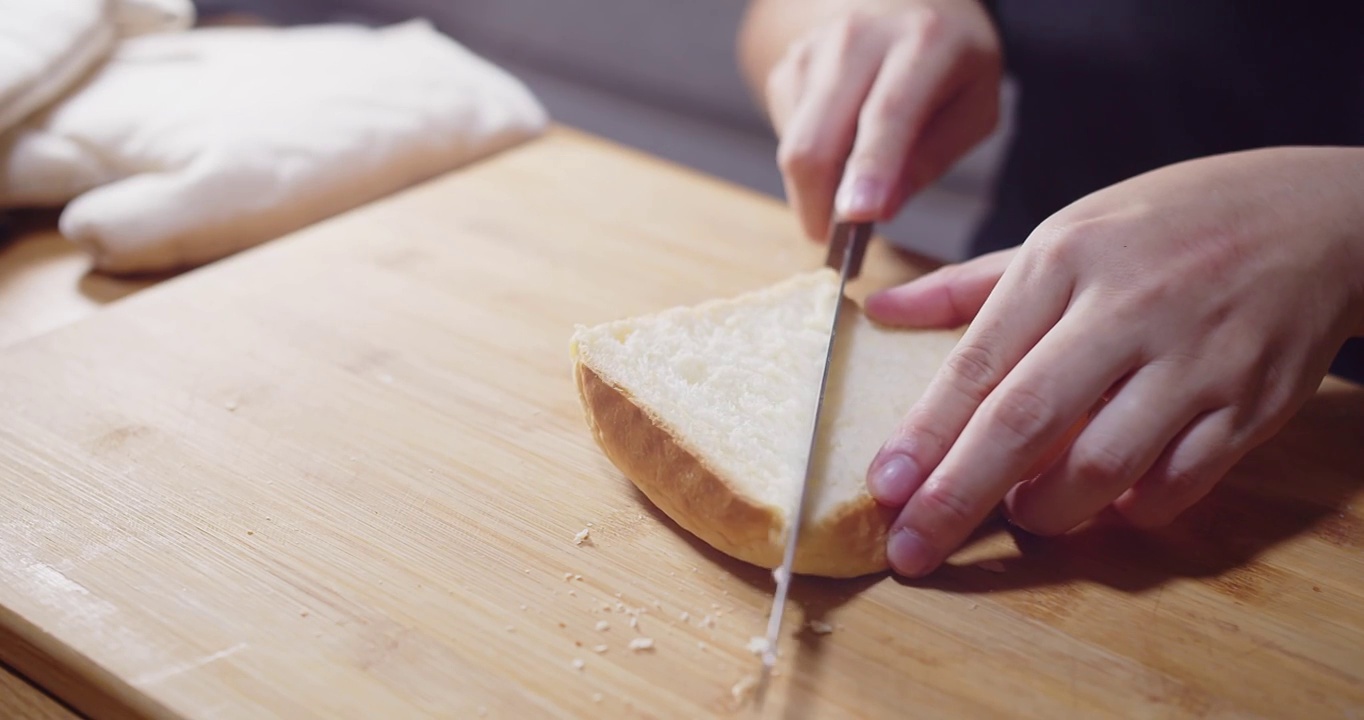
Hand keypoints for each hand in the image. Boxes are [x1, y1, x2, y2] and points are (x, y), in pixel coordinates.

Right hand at [740, 0, 1001, 240]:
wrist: (907, 5)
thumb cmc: (950, 67)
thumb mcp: (973, 111)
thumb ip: (930, 159)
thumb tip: (874, 209)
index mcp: (923, 43)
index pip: (887, 114)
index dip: (869, 169)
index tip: (855, 218)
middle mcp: (858, 38)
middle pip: (814, 140)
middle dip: (818, 204)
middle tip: (836, 240)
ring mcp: (813, 50)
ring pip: (794, 147)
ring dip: (816, 187)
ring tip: (855, 180)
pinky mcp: (787, 67)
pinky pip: (787, 137)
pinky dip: (812, 159)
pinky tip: (843, 142)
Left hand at [863, 147, 1363, 576]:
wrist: (1321, 219)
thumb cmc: (1174, 225)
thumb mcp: (1067, 230)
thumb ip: (969, 284)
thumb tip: (880, 311)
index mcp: (1065, 259)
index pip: (977, 362)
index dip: (924, 434)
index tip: (883, 488)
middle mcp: (1127, 308)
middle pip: (1026, 420)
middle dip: (959, 495)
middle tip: (912, 547)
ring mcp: (1196, 359)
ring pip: (1104, 464)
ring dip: (1048, 510)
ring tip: (1023, 515)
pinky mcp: (1252, 404)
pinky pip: (1179, 483)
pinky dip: (1131, 511)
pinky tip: (1105, 506)